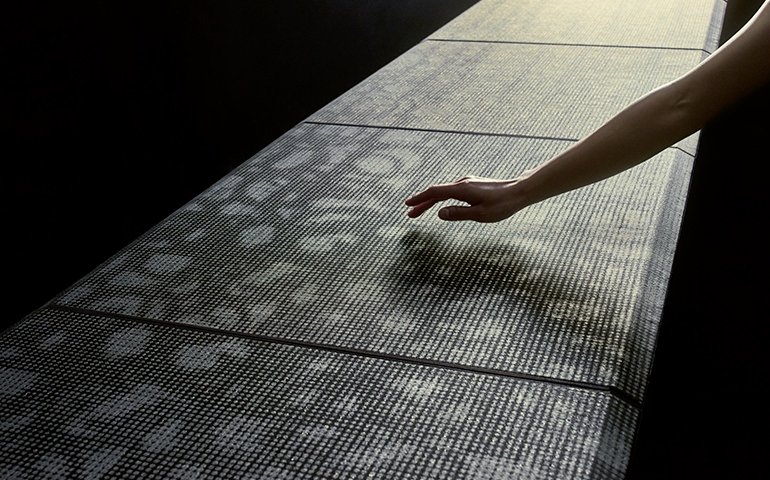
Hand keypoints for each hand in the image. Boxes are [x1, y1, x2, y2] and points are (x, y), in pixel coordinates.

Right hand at [404, 175, 527, 221]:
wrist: (519, 191)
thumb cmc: (502, 205)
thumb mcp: (480, 215)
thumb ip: (458, 214)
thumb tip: (439, 214)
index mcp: (461, 190)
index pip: (434, 193)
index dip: (420, 199)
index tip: (407, 205)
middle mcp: (462, 184)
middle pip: (436, 192)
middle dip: (421, 202)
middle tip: (409, 213)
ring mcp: (467, 183)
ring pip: (443, 192)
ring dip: (430, 201)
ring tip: (420, 210)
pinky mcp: (472, 186)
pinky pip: (450, 191)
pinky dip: (440, 198)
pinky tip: (440, 204)